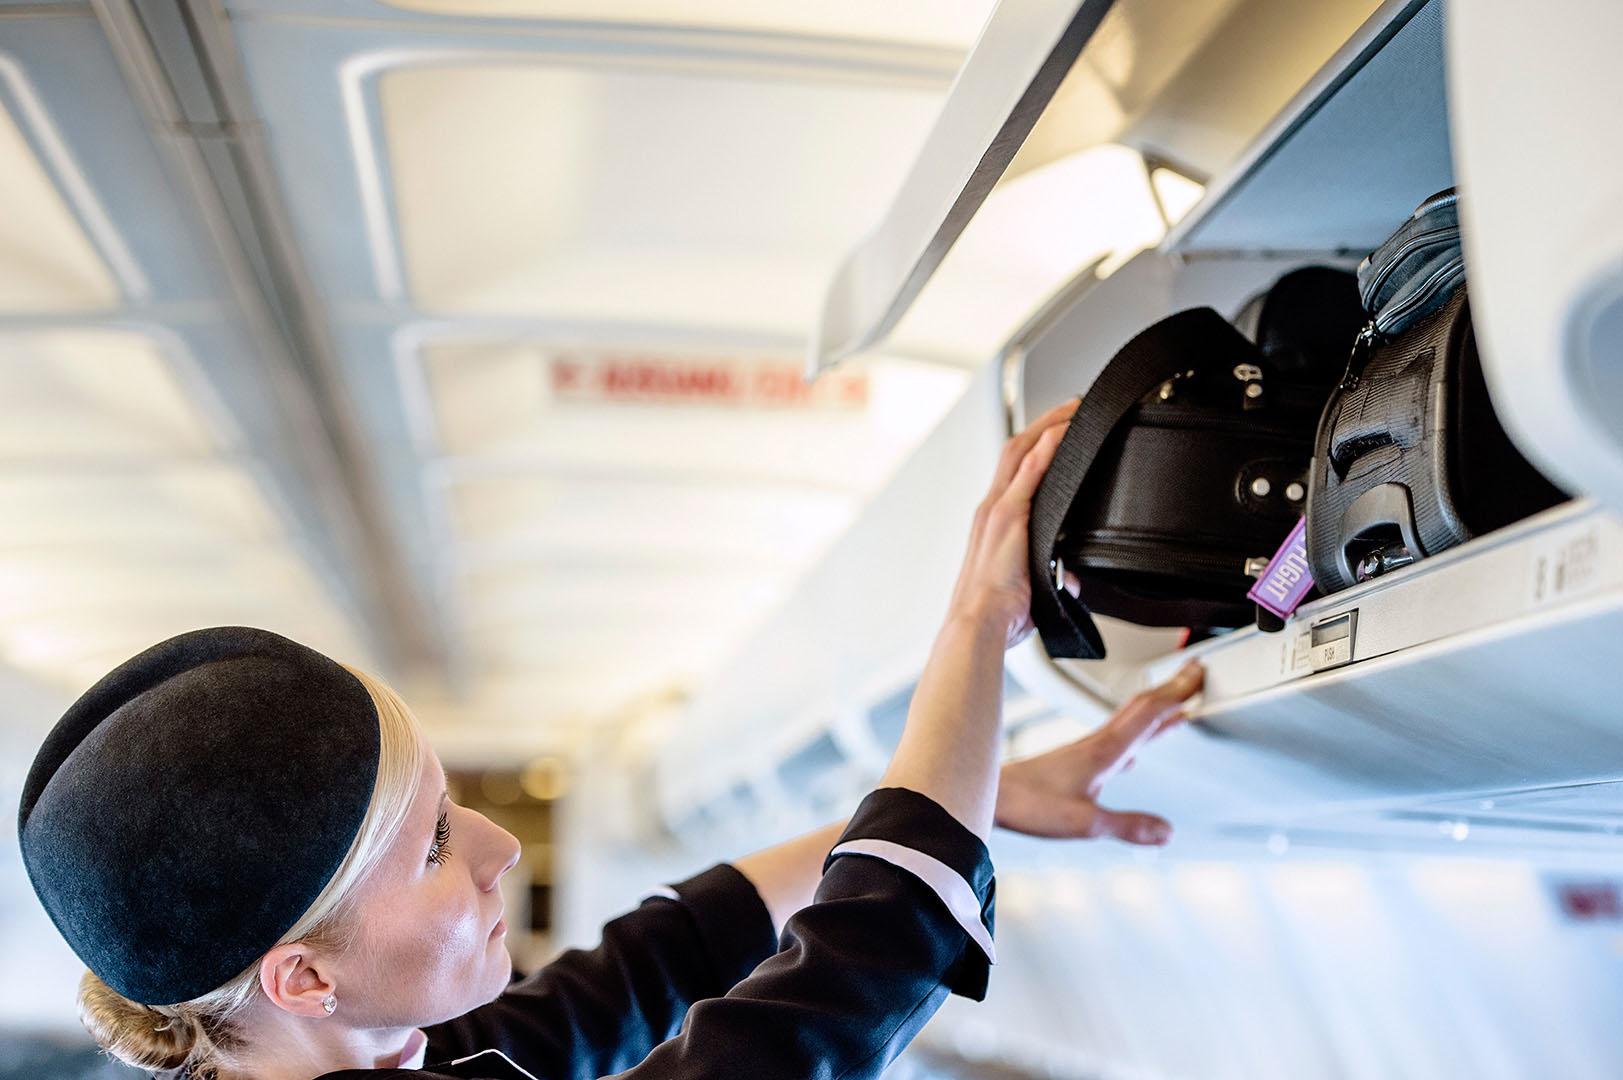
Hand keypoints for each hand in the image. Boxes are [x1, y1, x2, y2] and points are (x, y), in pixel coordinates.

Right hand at [948, 399, 1080, 648]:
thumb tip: (1070, 580)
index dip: (1036, 444)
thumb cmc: (996, 613)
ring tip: (1074, 409)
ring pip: (1021, 452)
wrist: (979, 624)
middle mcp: (990, 509)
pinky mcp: (1006, 517)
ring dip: (1048, 426)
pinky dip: (1045, 450)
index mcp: (993, 523)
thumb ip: (1051, 576)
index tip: (1057, 429)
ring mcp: (997, 510)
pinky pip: (1028, 474)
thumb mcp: (1030, 588)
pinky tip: (1062, 433)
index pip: (1015, 470)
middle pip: (1016, 449)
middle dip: (1044, 423)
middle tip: (1072, 406)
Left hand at [994, 661, 1202, 844]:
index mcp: (1104, 751)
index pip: (1149, 713)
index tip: (1198, 675)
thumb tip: (1165, 831)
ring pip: (1129, 721)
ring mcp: (1086, 749)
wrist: (994, 796)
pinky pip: (1116, 738)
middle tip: (1195, 674)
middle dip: (1171, 689)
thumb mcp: (1085, 822)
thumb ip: (1126, 825)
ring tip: (1178, 705)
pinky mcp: (1076, 760)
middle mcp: (1097, 744)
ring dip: (1156, 709)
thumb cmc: (1028, 804)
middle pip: (1142, 708)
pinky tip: (1137, 750)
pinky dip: (1134, 735)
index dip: (1176, 692)